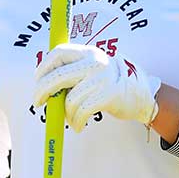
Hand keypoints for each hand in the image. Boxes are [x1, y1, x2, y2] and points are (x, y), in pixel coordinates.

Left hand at [32, 43, 160, 132]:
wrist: (141, 94)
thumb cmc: (108, 83)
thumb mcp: (92, 68)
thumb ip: (72, 71)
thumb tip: (44, 86)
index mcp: (88, 52)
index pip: (59, 53)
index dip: (44, 67)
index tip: (37, 80)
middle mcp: (94, 62)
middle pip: (58, 76)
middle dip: (42, 91)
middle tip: (37, 103)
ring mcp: (102, 78)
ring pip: (70, 100)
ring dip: (66, 114)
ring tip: (72, 119)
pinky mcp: (108, 95)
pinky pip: (82, 111)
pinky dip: (76, 122)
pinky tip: (79, 125)